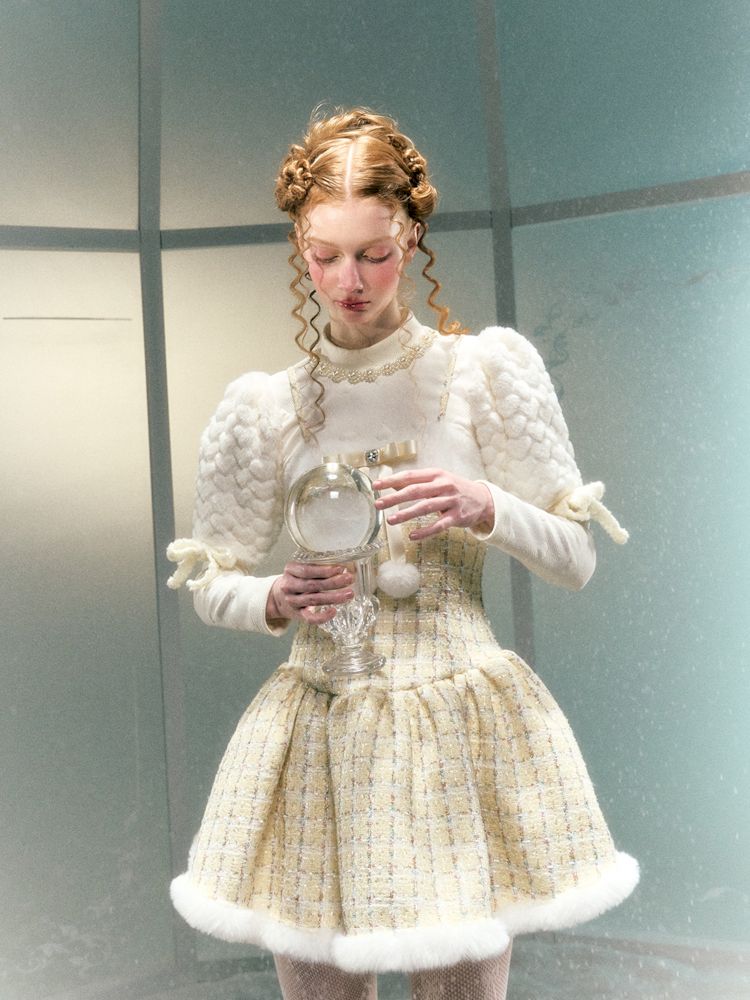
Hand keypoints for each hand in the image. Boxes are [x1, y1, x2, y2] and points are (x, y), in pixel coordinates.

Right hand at [266, 562, 353, 624]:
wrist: (279, 597)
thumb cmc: (297, 580)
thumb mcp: (301, 569)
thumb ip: (317, 566)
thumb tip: (344, 565)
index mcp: (290, 570)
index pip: (307, 570)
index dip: (324, 570)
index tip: (340, 568)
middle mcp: (289, 586)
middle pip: (313, 585)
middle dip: (333, 582)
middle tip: (349, 579)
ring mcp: (292, 601)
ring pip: (315, 599)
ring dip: (334, 597)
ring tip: (349, 594)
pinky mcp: (297, 614)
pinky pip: (310, 618)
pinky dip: (323, 616)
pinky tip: (334, 611)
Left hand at [372, 468, 494, 540]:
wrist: (483, 499)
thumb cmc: (455, 489)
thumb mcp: (438, 480)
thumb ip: (417, 482)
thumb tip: (392, 484)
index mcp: (436, 474)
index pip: (410, 476)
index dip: (392, 480)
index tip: (376, 485)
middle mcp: (444, 485)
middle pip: (415, 491)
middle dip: (394, 498)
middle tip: (378, 504)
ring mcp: (451, 501)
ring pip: (425, 507)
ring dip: (406, 514)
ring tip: (390, 520)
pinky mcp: (457, 517)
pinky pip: (439, 525)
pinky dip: (425, 531)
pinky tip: (412, 536)